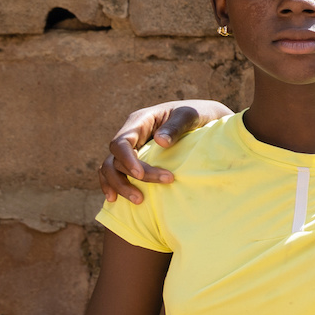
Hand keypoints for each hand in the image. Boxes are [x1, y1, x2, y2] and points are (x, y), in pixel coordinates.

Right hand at [98, 101, 235, 202]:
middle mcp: (131, 134)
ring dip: (119, 185)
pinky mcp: (134, 158)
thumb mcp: (189, 115)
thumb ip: (175, 126)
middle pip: (116, 158)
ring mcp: (131, 147)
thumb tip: (160, 141)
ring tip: (137, 201)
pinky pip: (114, 172)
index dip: (127, 160)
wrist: (203, 116)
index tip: (140, 175)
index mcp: (140, 121)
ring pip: (111, 168)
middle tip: (144, 196)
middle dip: (129, 178)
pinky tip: (114, 199)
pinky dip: (112, 184)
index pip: (122, 142)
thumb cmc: (196, 113)